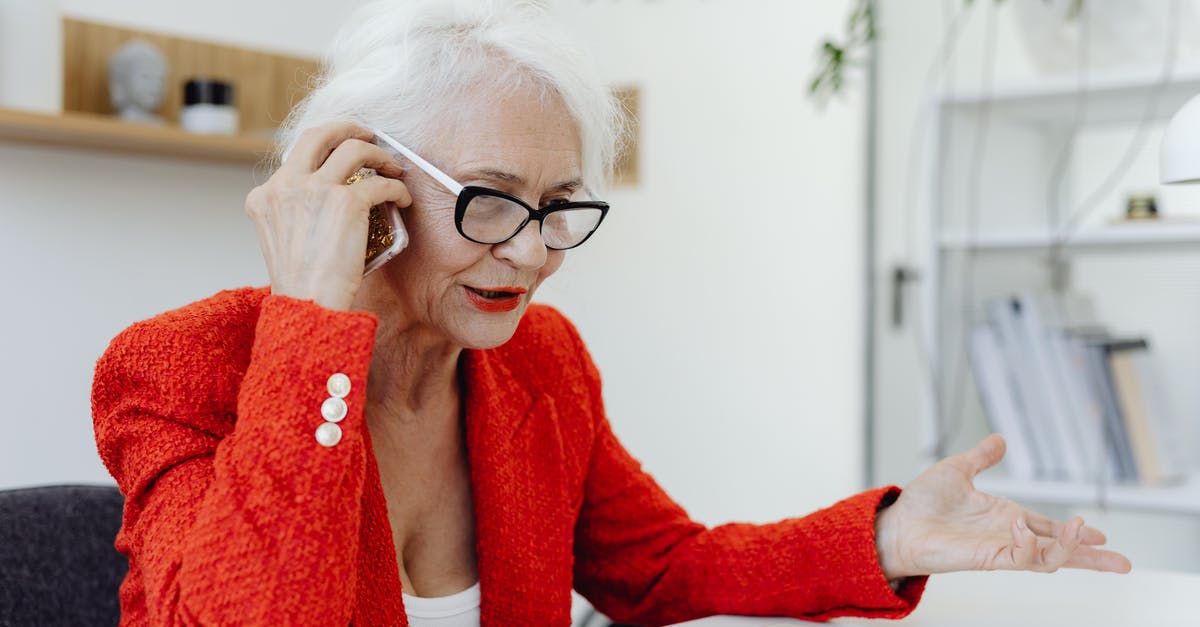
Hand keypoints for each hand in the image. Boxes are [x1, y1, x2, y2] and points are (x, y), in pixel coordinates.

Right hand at [245, 122, 411, 310]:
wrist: (308, 305)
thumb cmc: (304, 284)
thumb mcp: (283, 239)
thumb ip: (295, 212)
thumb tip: (329, 200)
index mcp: (265, 196)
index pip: (296, 154)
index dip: (325, 147)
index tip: (344, 151)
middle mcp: (285, 185)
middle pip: (319, 133)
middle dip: (348, 127)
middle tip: (369, 135)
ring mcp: (315, 189)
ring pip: (355, 148)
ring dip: (380, 154)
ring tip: (394, 168)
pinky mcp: (346, 202)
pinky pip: (381, 184)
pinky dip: (397, 189)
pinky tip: (403, 199)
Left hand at [874, 435, 1132, 579]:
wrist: (897, 523)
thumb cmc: (922, 504)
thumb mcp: (957, 470)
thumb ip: (981, 458)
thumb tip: (1000, 440)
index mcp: (1006, 516)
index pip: (1049, 529)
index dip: (1075, 533)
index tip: (1101, 534)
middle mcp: (1008, 535)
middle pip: (1060, 552)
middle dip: (1091, 557)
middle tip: (1122, 562)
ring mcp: (999, 548)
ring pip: (1047, 559)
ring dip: (1069, 548)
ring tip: (1085, 531)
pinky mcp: (986, 558)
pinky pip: (1018, 556)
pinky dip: (1028, 542)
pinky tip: (1022, 523)